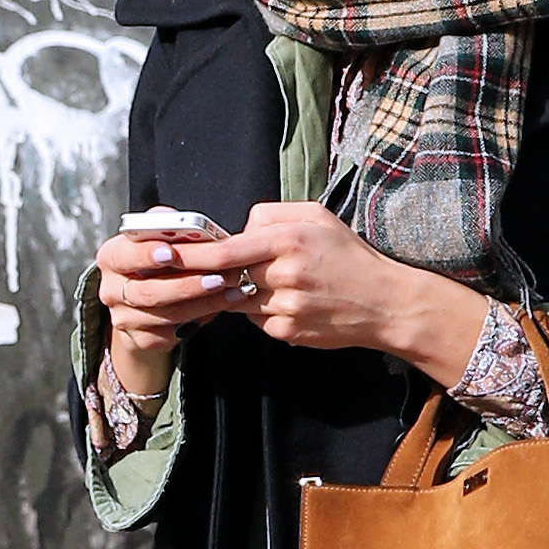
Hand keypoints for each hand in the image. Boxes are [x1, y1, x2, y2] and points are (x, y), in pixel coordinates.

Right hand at [96, 225, 235, 397]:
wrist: (144, 300)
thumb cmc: (156, 260)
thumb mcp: (156, 236)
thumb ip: (167, 226)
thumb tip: (189, 226)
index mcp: (111, 258)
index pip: (126, 256)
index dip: (147, 255)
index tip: (172, 253)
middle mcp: (110, 290)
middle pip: (149, 291)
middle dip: (187, 285)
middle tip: (219, 278)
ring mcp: (124, 319)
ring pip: (167, 315)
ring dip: (203, 304)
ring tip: (232, 291)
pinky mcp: (141, 340)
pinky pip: (173, 332)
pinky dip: (201, 318)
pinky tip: (221, 306)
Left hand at [165, 204, 489, 387]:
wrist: (384, 302)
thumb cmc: (348, 255)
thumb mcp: (316, 216)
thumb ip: (271, 214)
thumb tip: (237, 227)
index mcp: (287, 241)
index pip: (225, 251)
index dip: (191, 256)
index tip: (164, 255)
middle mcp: (283, 276)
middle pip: (227, 278)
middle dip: (211, 276)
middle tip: (188, 272)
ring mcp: (285, 309)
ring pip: (240, 301)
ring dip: (243, 292)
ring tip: (274, 283)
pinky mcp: (288, 334)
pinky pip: (258, 321)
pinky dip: (262, 311)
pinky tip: (290, 303)